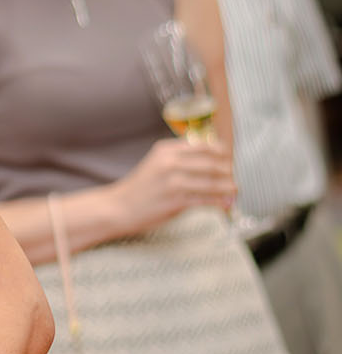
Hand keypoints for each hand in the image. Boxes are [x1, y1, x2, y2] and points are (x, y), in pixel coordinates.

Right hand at [113, 137, 234, 232]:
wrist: (118, 207)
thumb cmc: (140, 188)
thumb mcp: (156, 163)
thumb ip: (181, 159)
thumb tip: (213, 161)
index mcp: (166, 150)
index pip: (206, 146)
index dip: (223, 154)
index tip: (228, 162)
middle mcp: (170, 163)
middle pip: (214, 163)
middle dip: (228, 172)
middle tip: (233, 179)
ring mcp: (173, 182)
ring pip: (214, 182)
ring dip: (229, 188)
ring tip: (234, 191)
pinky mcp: (176, 201)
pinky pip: (207, 200)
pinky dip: (220, 202)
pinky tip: (225, 204)